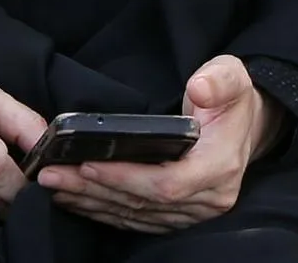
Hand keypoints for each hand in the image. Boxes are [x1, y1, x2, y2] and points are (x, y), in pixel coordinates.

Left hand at [38, 54, 282, 234]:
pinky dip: (105, 211)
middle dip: (95, 190)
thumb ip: (218, 80)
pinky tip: (77, 200)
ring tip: (54, 186)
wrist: (245, 124)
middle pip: (144, 204)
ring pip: (136, 215)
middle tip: (52, 175)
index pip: (167, 183)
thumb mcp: (231, 76)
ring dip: (92, 203)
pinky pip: (138, 220)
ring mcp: (194, 212)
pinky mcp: (179, 215)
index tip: (88, 165)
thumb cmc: (231, 98)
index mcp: (220, 166)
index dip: (126, 178)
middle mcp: (208, 198)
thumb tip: (200, 88)